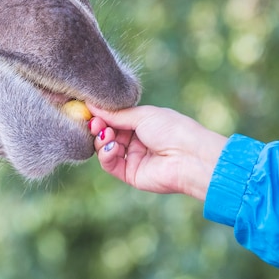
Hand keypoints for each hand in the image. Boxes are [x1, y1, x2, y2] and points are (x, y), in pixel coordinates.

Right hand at [87, 105, 227, 200]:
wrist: (189, 156)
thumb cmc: (172, 130)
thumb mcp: (142, 115)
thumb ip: (115, 114)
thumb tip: (91, 105)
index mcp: (142, 124)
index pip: (114, 119)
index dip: (101, 115)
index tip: (88, 109)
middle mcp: (136, 141)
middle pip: (107, 133)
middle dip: (98, 127)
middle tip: (94, 123)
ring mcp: (133, 158)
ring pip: (105, 149)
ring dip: (101, 140)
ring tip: (105, 134)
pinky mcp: (130, 174)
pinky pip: (110, 164)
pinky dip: (105, 155)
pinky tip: (111, 147)